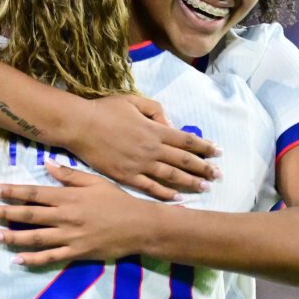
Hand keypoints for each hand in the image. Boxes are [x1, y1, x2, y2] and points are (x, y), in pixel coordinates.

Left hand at [0, 161, 165, 266]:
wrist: (139, 226)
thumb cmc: (118, 201)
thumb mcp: (95, 181)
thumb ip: (70, 175)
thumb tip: (47, 165)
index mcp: (68, 197)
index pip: (34, 193)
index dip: (12, 192)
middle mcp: (65, 217)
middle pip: (29, 215)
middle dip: (5, 213)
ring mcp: (70, 237)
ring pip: (35, 238)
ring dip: (13, 236)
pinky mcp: (76, 253)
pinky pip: (50, 257)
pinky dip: (32, 260)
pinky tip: (17, 260)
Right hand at [61, 95, 220, 200]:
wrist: (80, 126)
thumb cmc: (106, 110)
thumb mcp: (134, 101)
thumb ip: (156, 111)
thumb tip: (171, 125)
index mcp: (155, 130)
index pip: (187, 141)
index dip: (205, 147)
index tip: (219, 152)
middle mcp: (151, 149)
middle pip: (184, 161)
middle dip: (204, 168)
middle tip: (219, 175)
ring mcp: (139, 165)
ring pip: (171, 176)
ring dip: (190, 182)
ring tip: (205, 187)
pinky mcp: (126, 177)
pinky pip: (150, 188)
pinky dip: (166, 194)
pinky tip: (178, 198)